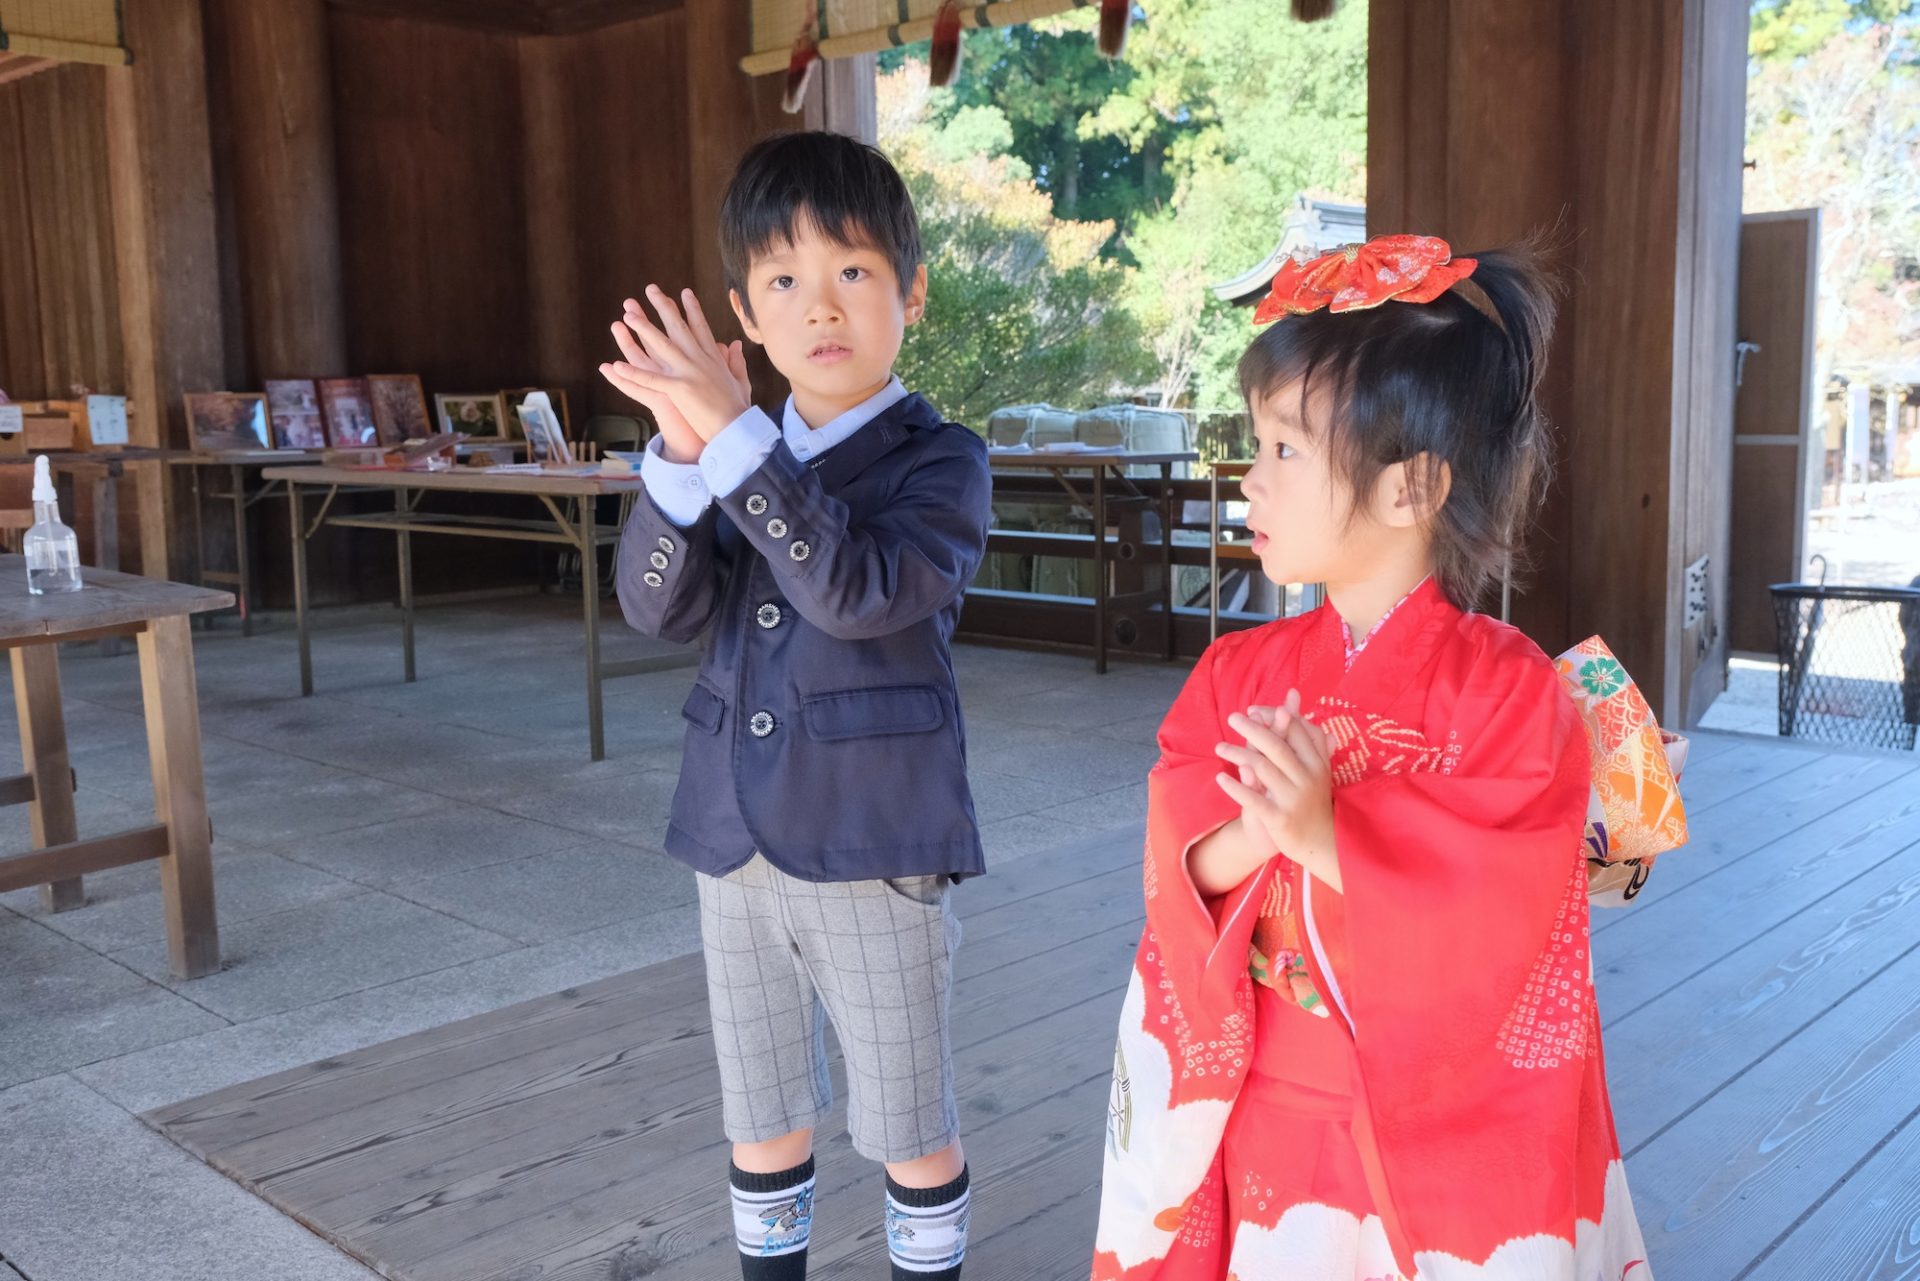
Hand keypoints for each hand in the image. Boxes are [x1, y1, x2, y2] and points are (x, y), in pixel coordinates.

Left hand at [599, 285, 752, 445]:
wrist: (738, 430)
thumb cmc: (739, 410)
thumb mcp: (740, 381)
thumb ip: (736, 361)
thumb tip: (735, 344)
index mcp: (714, 358)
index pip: (701, 327)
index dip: (691, 309)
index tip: (683, 292)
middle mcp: (700, 360)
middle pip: (678, 328)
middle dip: (663, 307)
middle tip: (650, 290)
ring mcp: (689, 373)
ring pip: (661, 346)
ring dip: (643, 329)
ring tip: (627, 314)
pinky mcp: (679, 389)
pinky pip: (650, 380)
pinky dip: (632, 373)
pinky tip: (616, 365)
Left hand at [1213, 689, 1339, 888]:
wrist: (1321, 843)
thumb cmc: (1313, 799)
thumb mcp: (1314, 767)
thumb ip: (1300, 735)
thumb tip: (1292, 699)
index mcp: (1317, 763)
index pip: (1297, 730)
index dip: (1274, 717)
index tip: (1253, 710)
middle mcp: (1308, 778)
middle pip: (1277, 746)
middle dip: (1253, 728)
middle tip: (1232, 717)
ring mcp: (1294, 798)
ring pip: (1262, 768)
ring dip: (1238, 754)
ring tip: (1219, 747)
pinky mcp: (1280, 818)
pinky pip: (1254, 799)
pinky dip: (1235, 787)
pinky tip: (1220, 778)